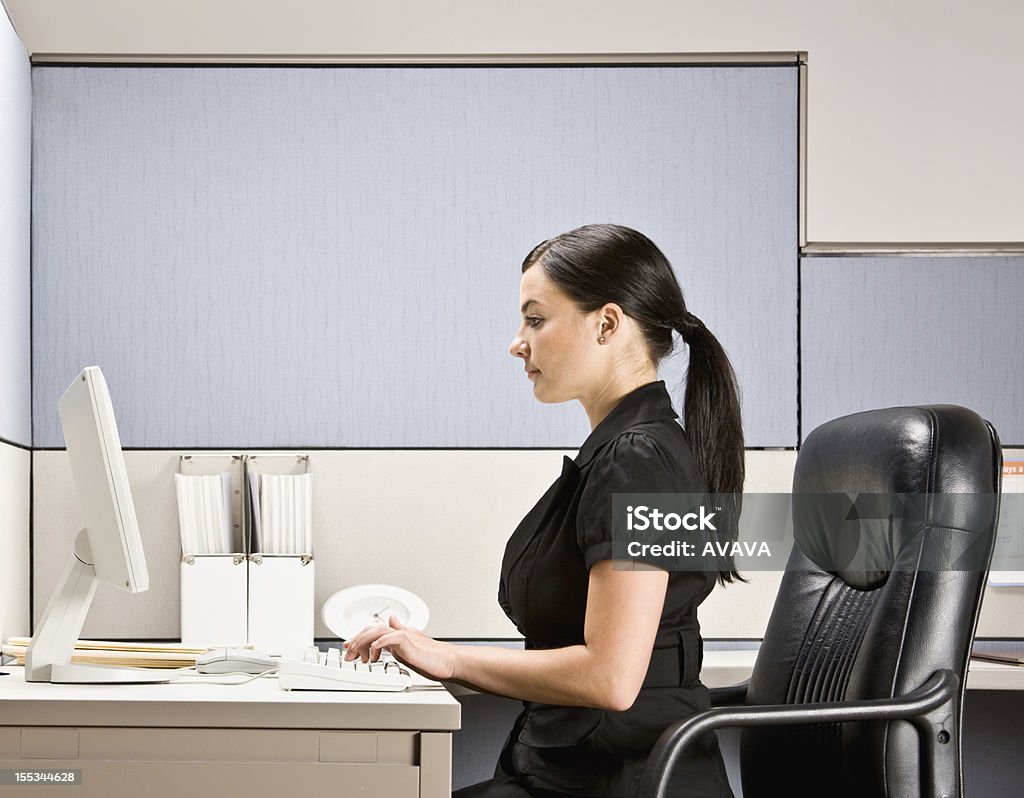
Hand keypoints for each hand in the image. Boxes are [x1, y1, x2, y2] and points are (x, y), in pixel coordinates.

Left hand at [342, 615, 457, 680]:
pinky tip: (374, 650)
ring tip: (355, 651)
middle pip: (372, 630)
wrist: (449, 661)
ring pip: (378, 631)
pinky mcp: (410, 643)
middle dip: (356, 641)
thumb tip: (392, 619)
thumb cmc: (432, 657)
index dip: (359, 637)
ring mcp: (404, 637)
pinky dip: (381, 642)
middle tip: (348, 654)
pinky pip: (392, 638)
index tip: (348, 647)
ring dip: (363, 640)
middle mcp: (399, 633)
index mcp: (397, 636)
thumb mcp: (410, 645)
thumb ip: (399, 634)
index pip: (374, 632)